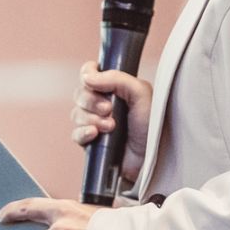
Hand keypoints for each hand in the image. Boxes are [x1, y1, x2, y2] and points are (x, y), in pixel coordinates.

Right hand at [70, 62, 154, 184]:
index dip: (87, 75)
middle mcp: (102, 103)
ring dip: (91, 119)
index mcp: (114, 87)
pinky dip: (83, 133)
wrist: (154, 156)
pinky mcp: (92, 142)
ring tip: (111, 127)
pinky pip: (76, 134)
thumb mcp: (141, 93)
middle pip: (79, 94)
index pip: (89, 73)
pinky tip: (95, 134)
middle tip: (109, 109)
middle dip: (91, 101)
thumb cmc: (153, 124)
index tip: (94, 83)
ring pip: (76, 114)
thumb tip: (87, 78)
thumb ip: (116, 78)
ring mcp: (96, 122)